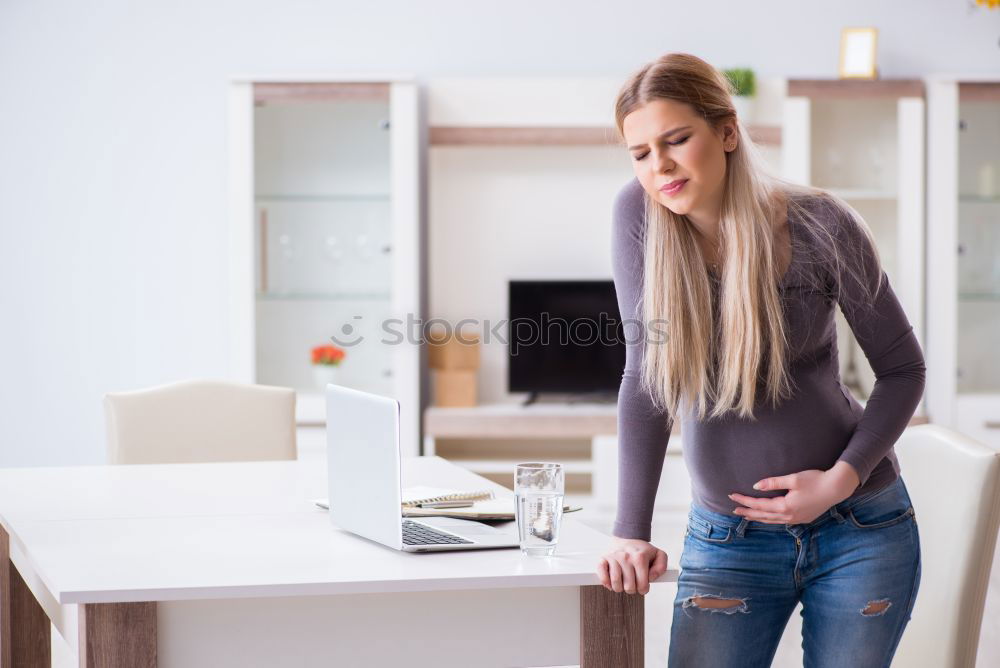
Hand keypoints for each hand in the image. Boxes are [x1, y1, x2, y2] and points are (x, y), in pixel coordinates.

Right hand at [597, 537, 667, 594]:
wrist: (627, 537)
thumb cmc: (642, 550)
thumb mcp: (658, 555)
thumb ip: (661, 567)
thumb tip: (651, 578)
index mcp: (640, 558)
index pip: (642, 585)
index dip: (643, 589)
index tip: (643, 585)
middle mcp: (626, 557)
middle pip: (629, 587)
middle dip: (632, 589)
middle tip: (633, 583)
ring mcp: (613, 557)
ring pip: (615, 584)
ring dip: (620, 588)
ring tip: (623, 582)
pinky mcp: (603, 558)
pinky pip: (602, 575)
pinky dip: (606, 582)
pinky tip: (611, 581)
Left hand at [728, 463, 859, 524]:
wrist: (837, 488)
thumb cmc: (815, 480)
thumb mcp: (793, 479)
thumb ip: (773, 483)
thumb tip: (756, 486)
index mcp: (785, 506)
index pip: (759, 505)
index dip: (745, 501)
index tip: (732, 497)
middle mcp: (789, 516)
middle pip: (763, 516)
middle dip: (748, 512)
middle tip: (734, 510)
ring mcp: (797, 519)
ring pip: (772, 521)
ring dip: (758, 518)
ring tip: (746, 515)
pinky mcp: (803, 519)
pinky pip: (781, 521)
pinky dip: (770, 519)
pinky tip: (767, 517)